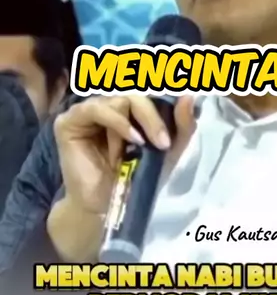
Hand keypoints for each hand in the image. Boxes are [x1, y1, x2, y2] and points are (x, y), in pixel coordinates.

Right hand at [53, 94, 195, 216]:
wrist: (110, 204)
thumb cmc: (137, 176)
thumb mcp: (168, 151)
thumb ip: (182, 124)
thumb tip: (189, 96)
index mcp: (129, 106)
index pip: (148, 90)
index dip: (164, 100)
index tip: (177, 124)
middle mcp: (108, 103)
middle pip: (135, 93)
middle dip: (153, 116)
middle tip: (164, 143)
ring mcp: (88, 109)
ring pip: (119, 98)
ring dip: (135, 125)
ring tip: (139, 149)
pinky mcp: (70, 120)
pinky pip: (97, 108)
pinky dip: (118, 122)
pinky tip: (131, 139)